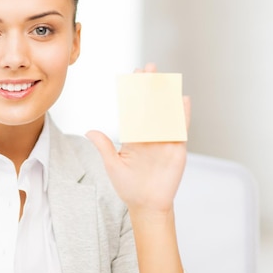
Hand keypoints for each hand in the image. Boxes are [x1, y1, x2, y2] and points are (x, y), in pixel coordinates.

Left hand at [86, 63, 190, 215]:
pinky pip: (180, 128)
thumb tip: (90, 131)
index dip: (133, 92)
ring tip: (166, 77)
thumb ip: (104, 147)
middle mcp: (149, 134)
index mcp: (133, 136)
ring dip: (166, 95)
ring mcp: (164, 140)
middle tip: (150, 67)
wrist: (147, 205)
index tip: (133, 75)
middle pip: (150, 105)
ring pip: (165, 112)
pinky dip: (182, 114)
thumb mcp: (113, 165)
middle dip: (150, 87)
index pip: (133, 109)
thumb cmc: (128, 187)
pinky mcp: (177, 148)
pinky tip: (183, 99)